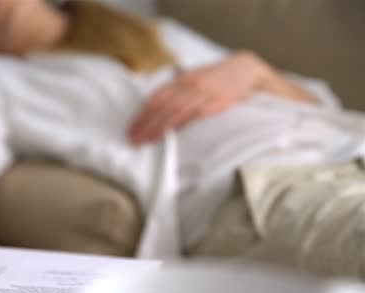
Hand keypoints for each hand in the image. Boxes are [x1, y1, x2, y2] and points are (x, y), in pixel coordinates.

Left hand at [128, 51, 268, 144]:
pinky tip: (170, 133)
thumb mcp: (194, 78)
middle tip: (133, 138)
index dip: (142, 113)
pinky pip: (195, 114)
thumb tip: (156, 108)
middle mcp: (189, 84)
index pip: (156, 97)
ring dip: (158, 127)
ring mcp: (203, 93)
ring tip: (146, 140)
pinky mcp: (217, 102)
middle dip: (146, 123)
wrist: (244, 68)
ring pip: (175, 111)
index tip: (131, 127)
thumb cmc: (216, 77)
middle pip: (162, 105)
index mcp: (181, 79)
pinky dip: (180, 123)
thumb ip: (177, 91)